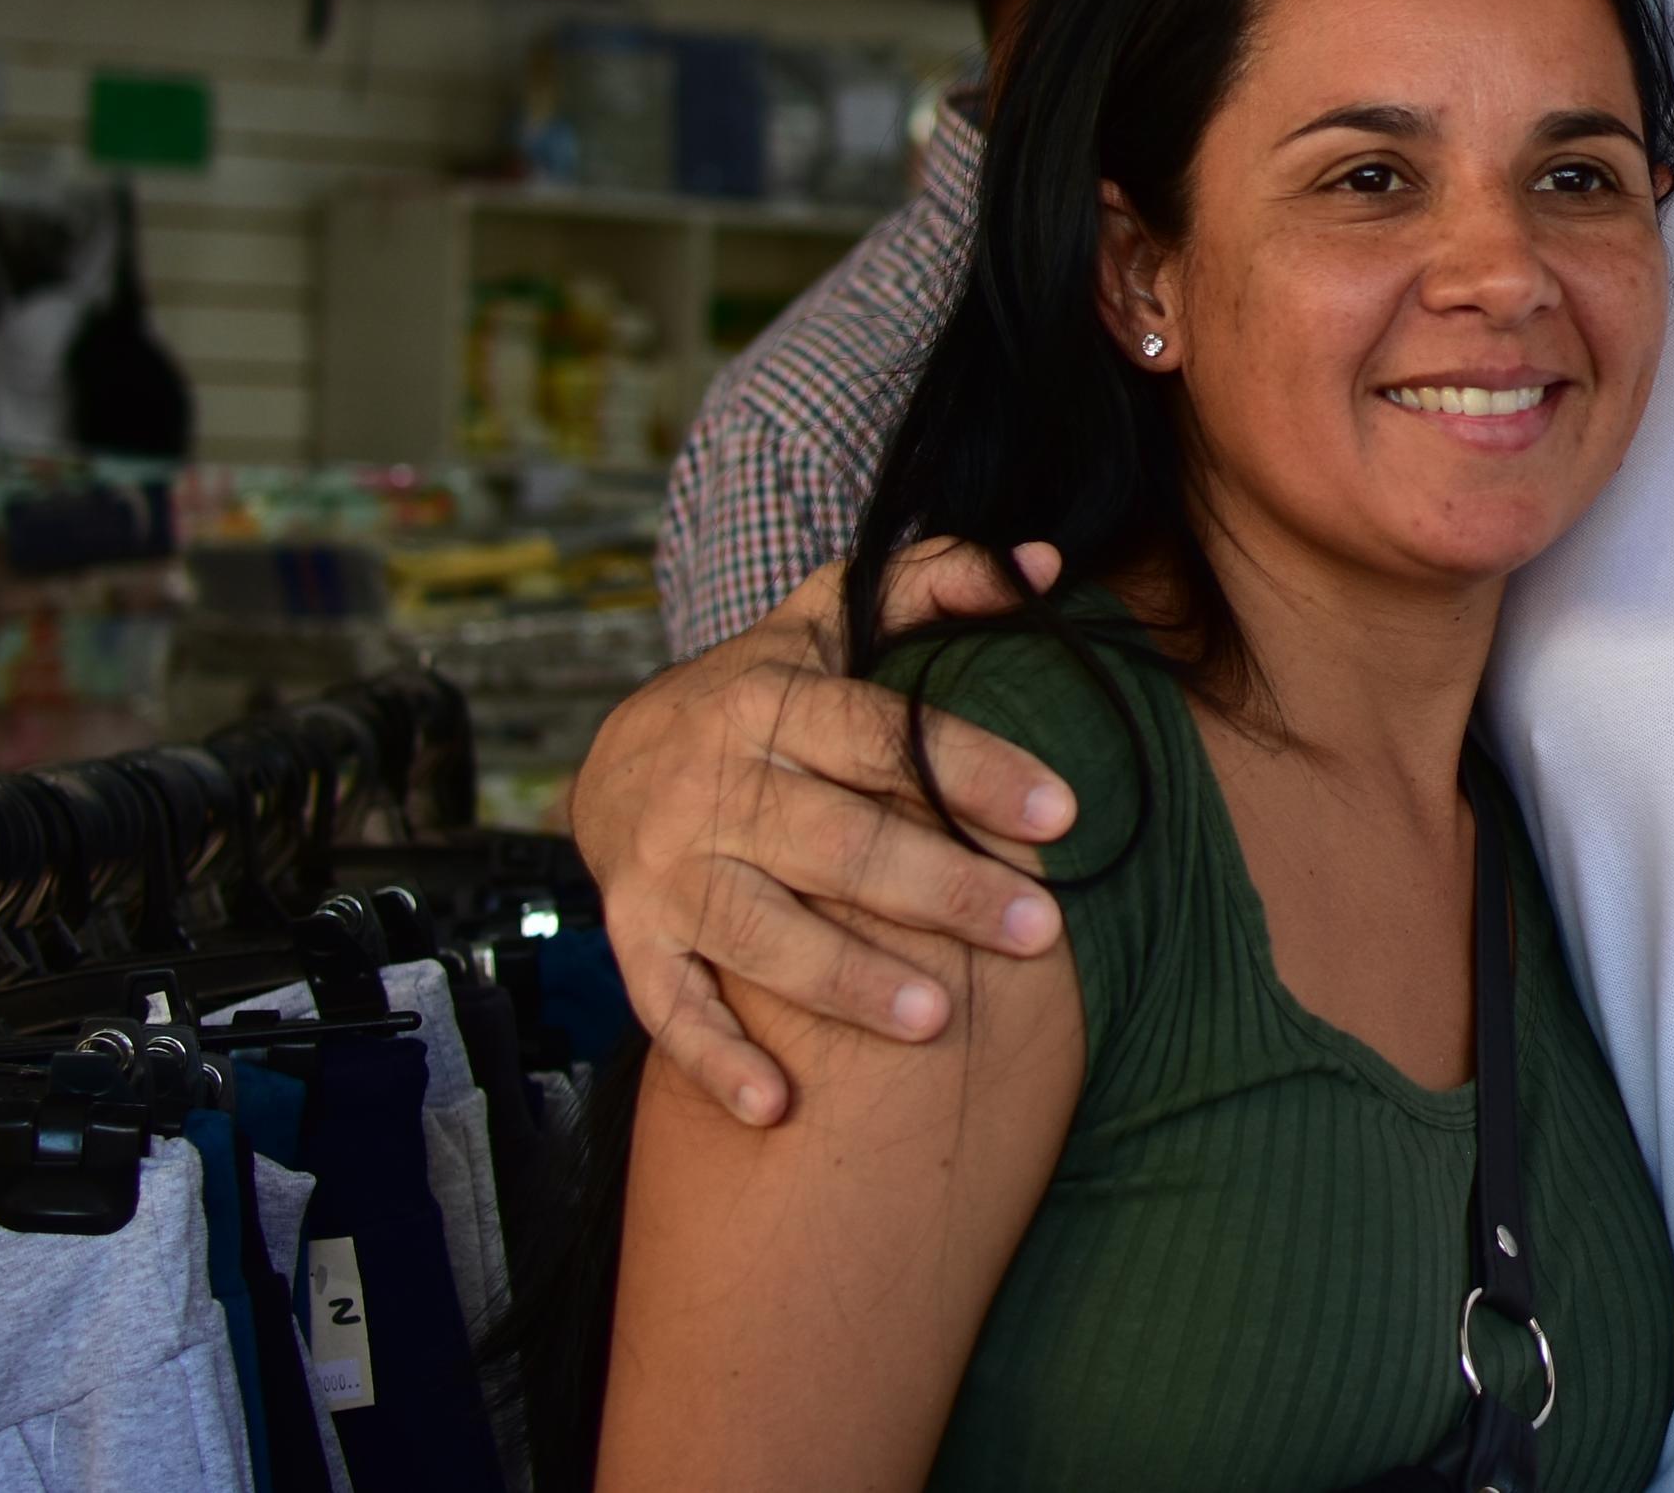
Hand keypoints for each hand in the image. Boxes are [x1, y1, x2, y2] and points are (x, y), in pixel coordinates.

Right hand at [572, 539, 1074, 1125]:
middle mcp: (717, 786)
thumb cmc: (763, 691)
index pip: (886, 736)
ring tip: (936, 1020)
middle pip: (837, 842)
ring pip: (758, 930)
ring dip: (843, 979)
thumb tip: (1038, 565)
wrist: (611, 758)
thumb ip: (935, 581)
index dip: (973, 770)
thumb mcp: (833, 617)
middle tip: (1039, 932)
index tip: (1062, 812)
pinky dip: (715, 1060)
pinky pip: (667, 1007)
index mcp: (776, 702)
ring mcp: (669, 870)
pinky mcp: (634, 940)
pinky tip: (779, 1107)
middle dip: (941, 890)